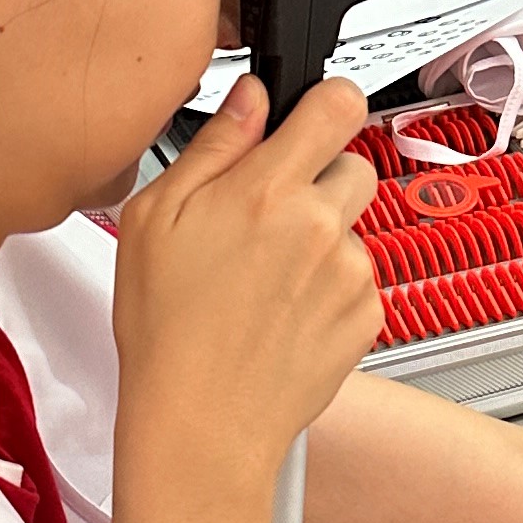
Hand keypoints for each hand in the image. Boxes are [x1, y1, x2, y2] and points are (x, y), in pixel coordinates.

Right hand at [112, 74, 381, 475]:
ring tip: (263, 282)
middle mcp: (320, 225)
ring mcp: (350, 273)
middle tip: (268, 219)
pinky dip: (329, 290)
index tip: (312, 115)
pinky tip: (282, 314)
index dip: (325, 101)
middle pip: (353, 164)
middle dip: (318, 179)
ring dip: (320, 240)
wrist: (202, 424)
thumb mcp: (155, 219)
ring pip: (351, 227)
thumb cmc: (167, 331)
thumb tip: (250, 99)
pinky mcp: (367, 316)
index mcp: (268, 190)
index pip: (337, 104)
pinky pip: (358, 280)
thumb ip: (214, 148)